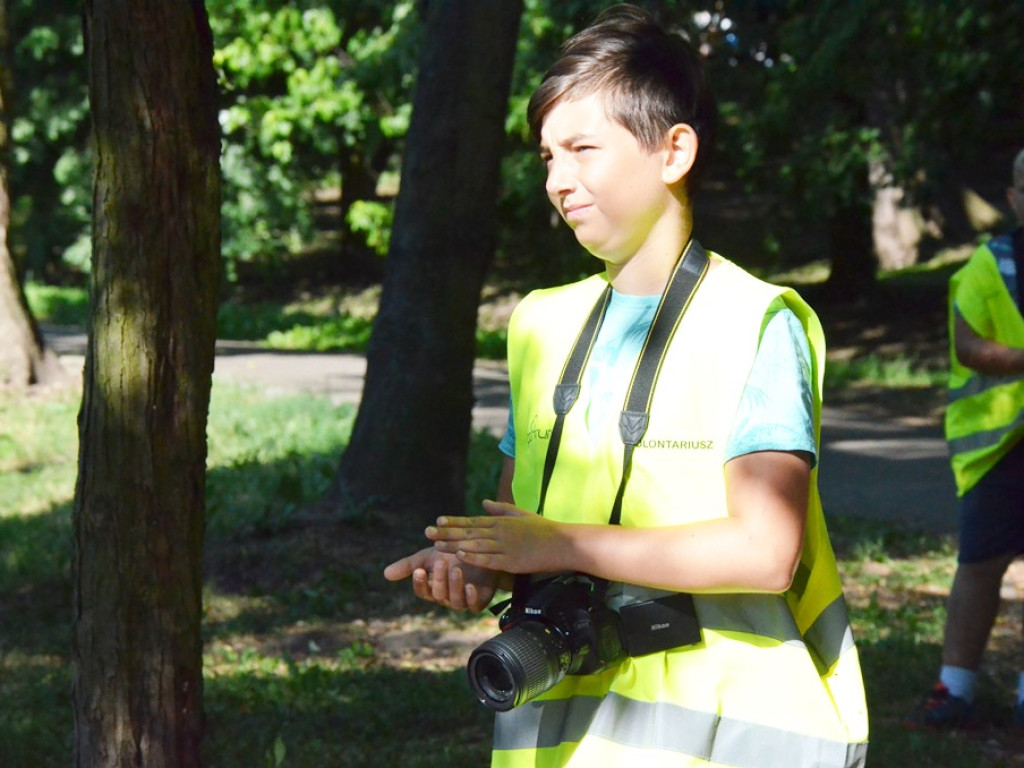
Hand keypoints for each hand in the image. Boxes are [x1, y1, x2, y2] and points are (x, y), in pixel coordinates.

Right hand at [383, 546, 498, 612]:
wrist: (481, 552)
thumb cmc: (452, 554)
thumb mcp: (429, 556)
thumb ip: (409, 564)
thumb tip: (385, 574)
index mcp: (433, 587)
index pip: (422, 591)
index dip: (420, 583)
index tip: (419, 570)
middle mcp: (447, 597)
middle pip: (439, 595)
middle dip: (439, 579)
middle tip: (441, 562)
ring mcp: (463, 601)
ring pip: (455, 601)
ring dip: (454, 586)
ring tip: (456, 570)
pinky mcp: (480, 601)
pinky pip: (474, 606)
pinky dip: (471, 598)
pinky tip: (470, 586)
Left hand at [426, 499, 566, 573]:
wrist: (563, 543)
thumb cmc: (544, 529)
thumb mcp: (521, 514)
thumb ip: (501, 509)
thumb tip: (483, 502)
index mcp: (501, 522)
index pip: (472, 522)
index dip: (454, 522)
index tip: (437, 522)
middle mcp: (500, 532)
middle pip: (469, 533)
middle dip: (447, 534)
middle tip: (427, 533)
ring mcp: (505, 546)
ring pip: (475, 545)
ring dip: (454, 546)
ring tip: (437, 546)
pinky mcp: (512, 560)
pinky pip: (489, 559)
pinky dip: (474, 557)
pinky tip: (461, 556)